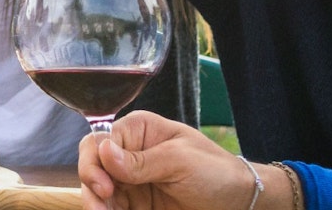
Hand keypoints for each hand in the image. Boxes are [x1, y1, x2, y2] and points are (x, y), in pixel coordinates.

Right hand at [78, 111, 258, 209]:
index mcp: (138, 131)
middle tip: (100, 209)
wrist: (240, 203)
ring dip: (97, 205)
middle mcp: (129, 152)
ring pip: (98, 190)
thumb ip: (140, 160)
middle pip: (94, 166)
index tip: (103, 187)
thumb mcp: (179, 161)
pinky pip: (113, 207)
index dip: (94, 162)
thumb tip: (103, 151)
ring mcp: (131, 179)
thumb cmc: (216, 172)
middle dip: (91, 187)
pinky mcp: (136, 202)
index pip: (100, 141)